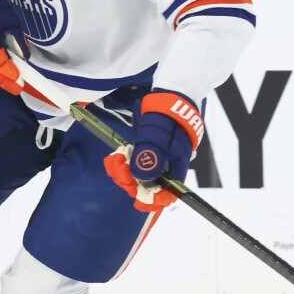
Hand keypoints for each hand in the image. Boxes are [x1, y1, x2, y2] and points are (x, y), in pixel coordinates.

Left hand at [102, 90, 203, 211]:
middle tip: (116, 166)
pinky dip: (124, 164)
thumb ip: (151, 154)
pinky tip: (117, 157)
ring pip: (140, 176)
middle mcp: (169, 164)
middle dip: (131, 180)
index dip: (153, 199)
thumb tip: (142, 177)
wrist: (168, 93)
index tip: (137, 199)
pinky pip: (135, 165)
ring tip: (115, 160)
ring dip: (124, 172)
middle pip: (151, 185)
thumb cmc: (166, 113)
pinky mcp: (148, 152)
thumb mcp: (157, 132)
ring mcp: (158, 158)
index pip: (169, 191)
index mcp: (178, 163)